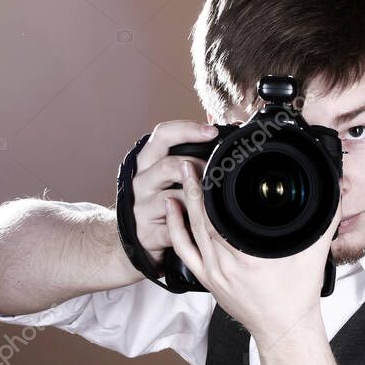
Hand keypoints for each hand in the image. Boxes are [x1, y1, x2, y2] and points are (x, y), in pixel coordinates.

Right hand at [129, 120, 214, 267]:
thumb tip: (224, 128)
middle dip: (197, 167)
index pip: (163, 135)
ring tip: (212, 200)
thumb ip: (191, 153)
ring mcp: (142, 208)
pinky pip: (173, 228)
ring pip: (171, 198)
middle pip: (167, 165)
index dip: (187, 130)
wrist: (140, 236)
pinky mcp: (147, 232)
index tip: (212, 131)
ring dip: (195, 199)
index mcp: (147, 161)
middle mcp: (141, 181)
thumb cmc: (162, 199)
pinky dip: (189, 226)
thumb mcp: (169, 173)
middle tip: (217, 172)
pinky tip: (201, 225)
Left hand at [164, 159, 341, 344]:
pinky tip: (172, 209)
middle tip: (189, 162)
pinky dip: (176, 228)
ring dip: (184, 202)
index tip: (211, 165)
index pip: (221, 215)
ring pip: (190, 231)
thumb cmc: (297, 296)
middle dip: (194, 187)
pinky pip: (184, 251)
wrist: (284, 329)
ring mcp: (213, 274)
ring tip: (181, 176)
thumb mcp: (315, 254)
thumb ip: (325, 219)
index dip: (213, 188)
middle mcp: (226, 265)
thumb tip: (333, 190)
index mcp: (249, 257)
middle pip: (201, 218)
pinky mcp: (207, 280)